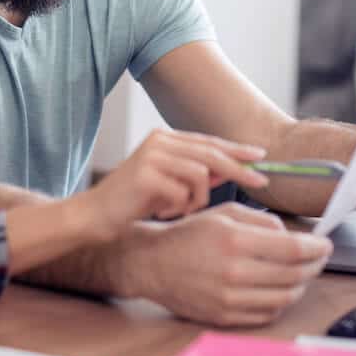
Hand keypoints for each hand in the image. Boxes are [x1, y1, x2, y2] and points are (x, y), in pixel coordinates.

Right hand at [83, 129, 268, 238]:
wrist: (95, 216)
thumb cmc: (134, 202)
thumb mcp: (171, 185)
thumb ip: (198, 174)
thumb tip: (232, 169)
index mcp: (164, 139)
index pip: (209, 141)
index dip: (236, 149)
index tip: (261, 157)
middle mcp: (159, 141)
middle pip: (211, 152)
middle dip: (239, 169)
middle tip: (260, 182)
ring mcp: (151, 155)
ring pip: (201, 174)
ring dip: (197, 199)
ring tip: (179, 210)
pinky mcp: (145, 174)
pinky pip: (183, 192)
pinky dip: (180, 207)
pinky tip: (163, 213)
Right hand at [129, 203, 331, 325]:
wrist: (153, 263)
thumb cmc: (188, 235)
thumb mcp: (223, 213)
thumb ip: (261, 220)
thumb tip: (292, 234)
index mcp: (234, 240)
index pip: (292, 248)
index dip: (316, 247)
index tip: (325, 244)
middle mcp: (233, 271)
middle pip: (294, 274)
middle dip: (314, 265)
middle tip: (319, 257)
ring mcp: (230, 298)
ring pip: (285, 296)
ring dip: (302, 284)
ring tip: (302, 273)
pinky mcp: (226, 316)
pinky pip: (267, 312)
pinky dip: (281, 301)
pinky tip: (281, 288)